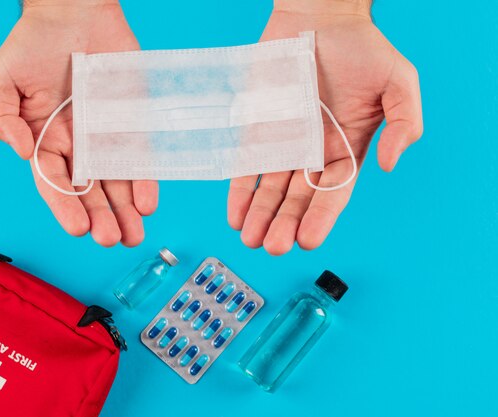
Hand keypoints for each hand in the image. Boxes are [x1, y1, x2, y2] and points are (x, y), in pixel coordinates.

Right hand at [0, 0, 157, 246]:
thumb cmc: (34, 44)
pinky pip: (140, 156)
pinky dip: (145, 179)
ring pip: (117, 181)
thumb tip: (21, 151)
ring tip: (134, 235)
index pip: (55, 182)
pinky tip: (148, 202)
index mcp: (45, 140)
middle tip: (111, 238)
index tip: (79, 227)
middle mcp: (77, 145)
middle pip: (90, 190)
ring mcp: (107, 136)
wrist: (75, 10)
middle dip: (101, 217)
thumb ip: (0, 118)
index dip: (66, 206)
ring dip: (126, 210)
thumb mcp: (1, 79)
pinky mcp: (132, 122)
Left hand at [228, 0, 422, 254]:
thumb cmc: (362, 49)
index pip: (334, 193)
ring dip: (260, 216)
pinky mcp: (258, 130)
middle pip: (298, 199)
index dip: (321, 217)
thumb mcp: (398, 83)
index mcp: (347, 149)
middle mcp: (313, 154)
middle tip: (273, 246)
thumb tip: (390, 165)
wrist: (319, 17)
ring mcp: (284, 144)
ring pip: (270, 189)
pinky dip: (240, 191)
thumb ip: (404, 125)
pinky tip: (234, 215)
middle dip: (285, 223)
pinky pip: (247, 165)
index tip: (307, 239)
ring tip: (250, 240)